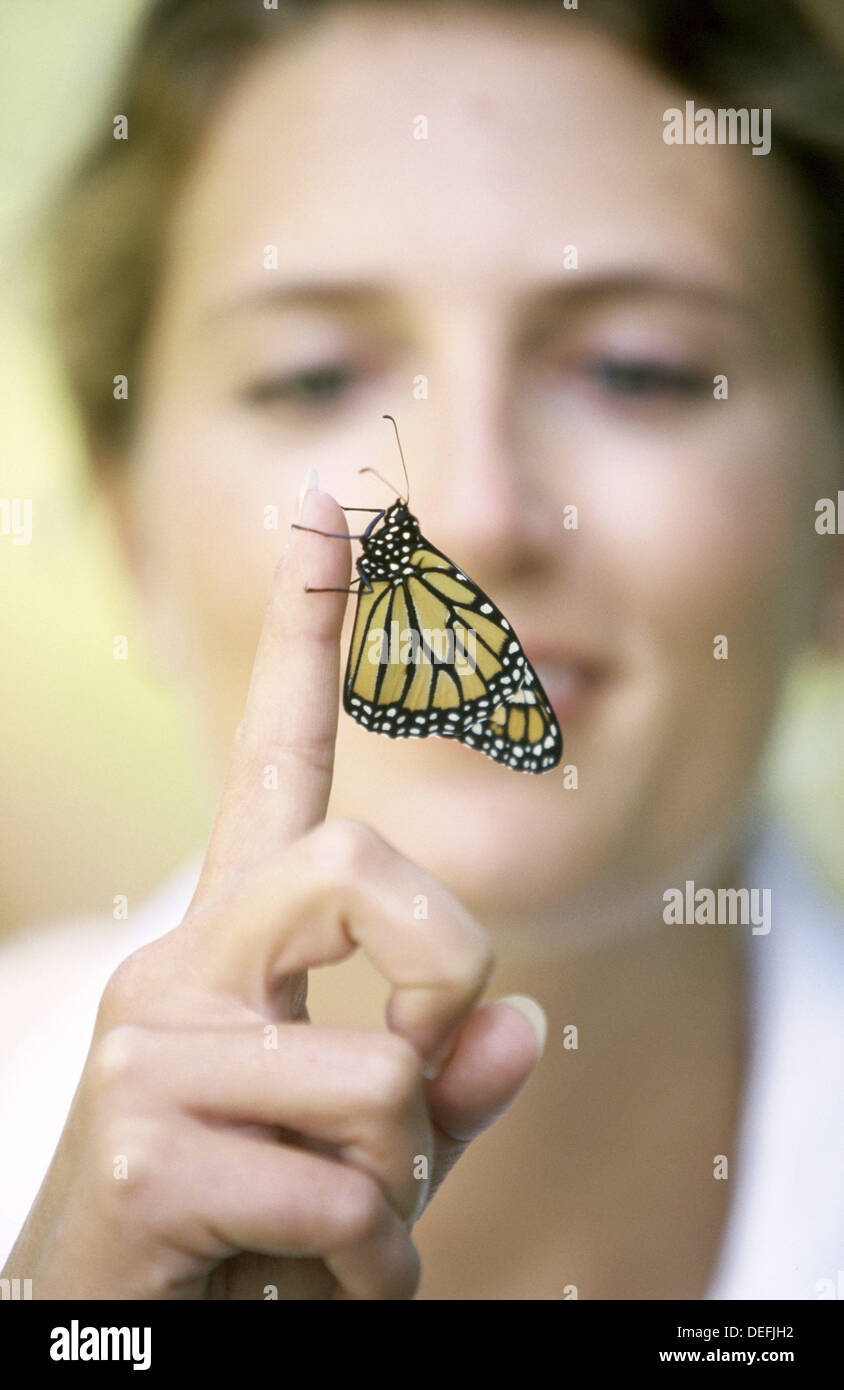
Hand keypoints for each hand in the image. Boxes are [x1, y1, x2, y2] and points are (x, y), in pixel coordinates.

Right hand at [2, 483, 544, 1298]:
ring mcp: (152, 1040)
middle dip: (438, 965)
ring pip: (376, 1073)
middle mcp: (184, 958)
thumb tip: (527, 1025)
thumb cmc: (250, 1216)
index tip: (326, 509)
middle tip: (418, 1066)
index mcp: (239, 938)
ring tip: (325, 1225)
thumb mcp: (368, 1142)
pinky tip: (291, 1273)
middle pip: (351, 860)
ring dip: (394, 1181)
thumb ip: (447, 1083)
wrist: (107, 1328)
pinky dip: (364, 1259)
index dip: (302, 634)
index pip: (275, 756)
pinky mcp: (143, 1142)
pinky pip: (341, 1188)